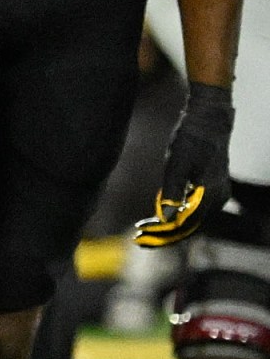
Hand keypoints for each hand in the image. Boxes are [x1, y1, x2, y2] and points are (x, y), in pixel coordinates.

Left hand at [138, 81, 233, 246]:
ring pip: (193, 220)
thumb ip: (172, 189)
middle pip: (190, 226)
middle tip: (139, 238)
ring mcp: (218, 194)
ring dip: (170, 227)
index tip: (141, 235)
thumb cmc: (191, 137)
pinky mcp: (212, 189)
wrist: (208, 120)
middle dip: (164, 235)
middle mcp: (219, 198)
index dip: (162, 233)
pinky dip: (178, 215)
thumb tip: (166, 217)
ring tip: (145, 231)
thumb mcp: (177, 162)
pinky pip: (195, 210)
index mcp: (211, 194)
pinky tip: (159, 217)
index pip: (186, 225)